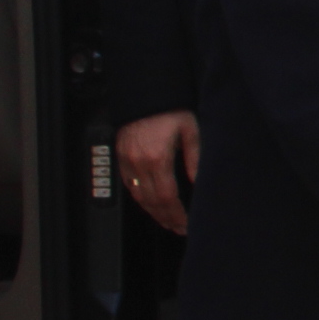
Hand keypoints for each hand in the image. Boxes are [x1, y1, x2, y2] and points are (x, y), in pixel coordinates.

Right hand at [117, 110, 197, 235]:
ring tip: (166, 221)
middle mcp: (138, 162)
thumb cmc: (170, 107)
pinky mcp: (120, 155)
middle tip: (178, 228)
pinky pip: (128, 184)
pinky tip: (149, 203)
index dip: (177, 214)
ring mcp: (126, 159)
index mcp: (157, 158)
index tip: (186, 224)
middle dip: (166, 218)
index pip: (167, 197)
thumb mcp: (190, 130)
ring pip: (138, 196)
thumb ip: (195, 158)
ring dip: (152, 212)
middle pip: (151, 201)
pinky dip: (139, 198)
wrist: (146, 91)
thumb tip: (198, 183)